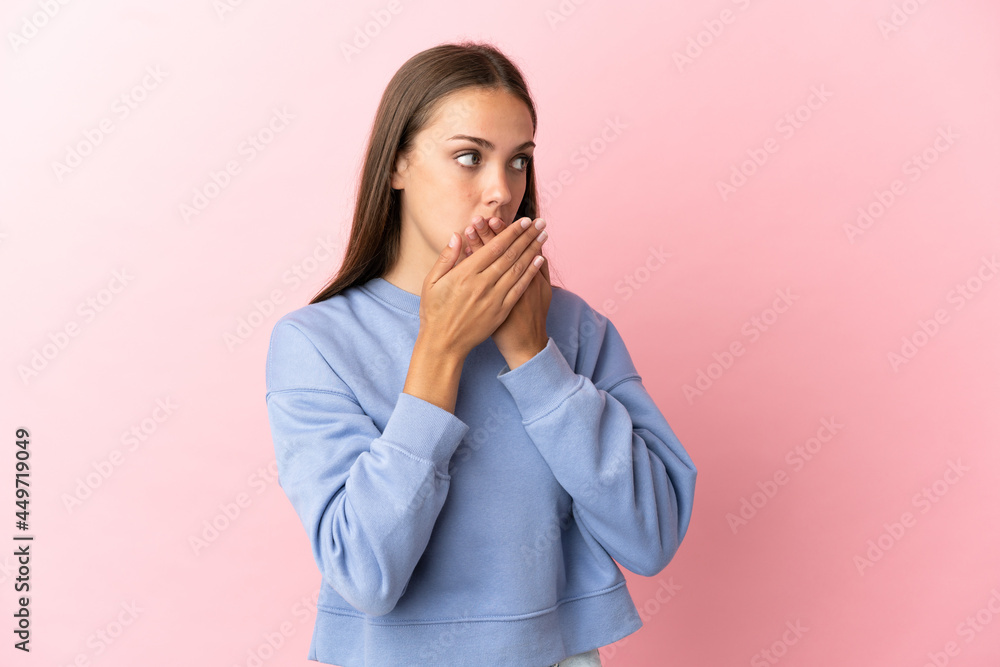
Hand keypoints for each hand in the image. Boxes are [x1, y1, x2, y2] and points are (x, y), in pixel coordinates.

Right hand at [417, 215, 547, 360]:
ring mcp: (494, 298)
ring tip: (544, 237)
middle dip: (527, 236)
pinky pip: (519, 288)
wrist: (444, 343)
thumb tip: (457, 235)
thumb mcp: (432, 282)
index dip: (511, 232)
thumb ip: (446, 258)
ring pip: (518, 269)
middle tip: (540, 223)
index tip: (524, 221)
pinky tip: (539, 261)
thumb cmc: (434, 311)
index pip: (494, 247)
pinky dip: (530, 273)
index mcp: (465, 273)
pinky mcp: (501, 311)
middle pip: (510, 254)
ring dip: (533, 250)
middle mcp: (482, 283)